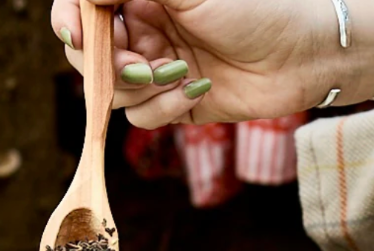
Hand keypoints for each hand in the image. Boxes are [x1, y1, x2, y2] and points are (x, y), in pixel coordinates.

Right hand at [51, 0, 373, 128]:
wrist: (302, 56)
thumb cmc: (255, 8)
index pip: (83, 10)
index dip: (71, 22)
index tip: (76, 34)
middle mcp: (144, 31)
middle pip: (90, 56)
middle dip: (107, 65)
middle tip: (141, 66)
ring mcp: (158, 69)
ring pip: (115, 92)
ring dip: (141, 88)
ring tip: (179, 73)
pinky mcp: (175, 105)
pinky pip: (144, 117)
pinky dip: (164, 107)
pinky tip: (196, 90)